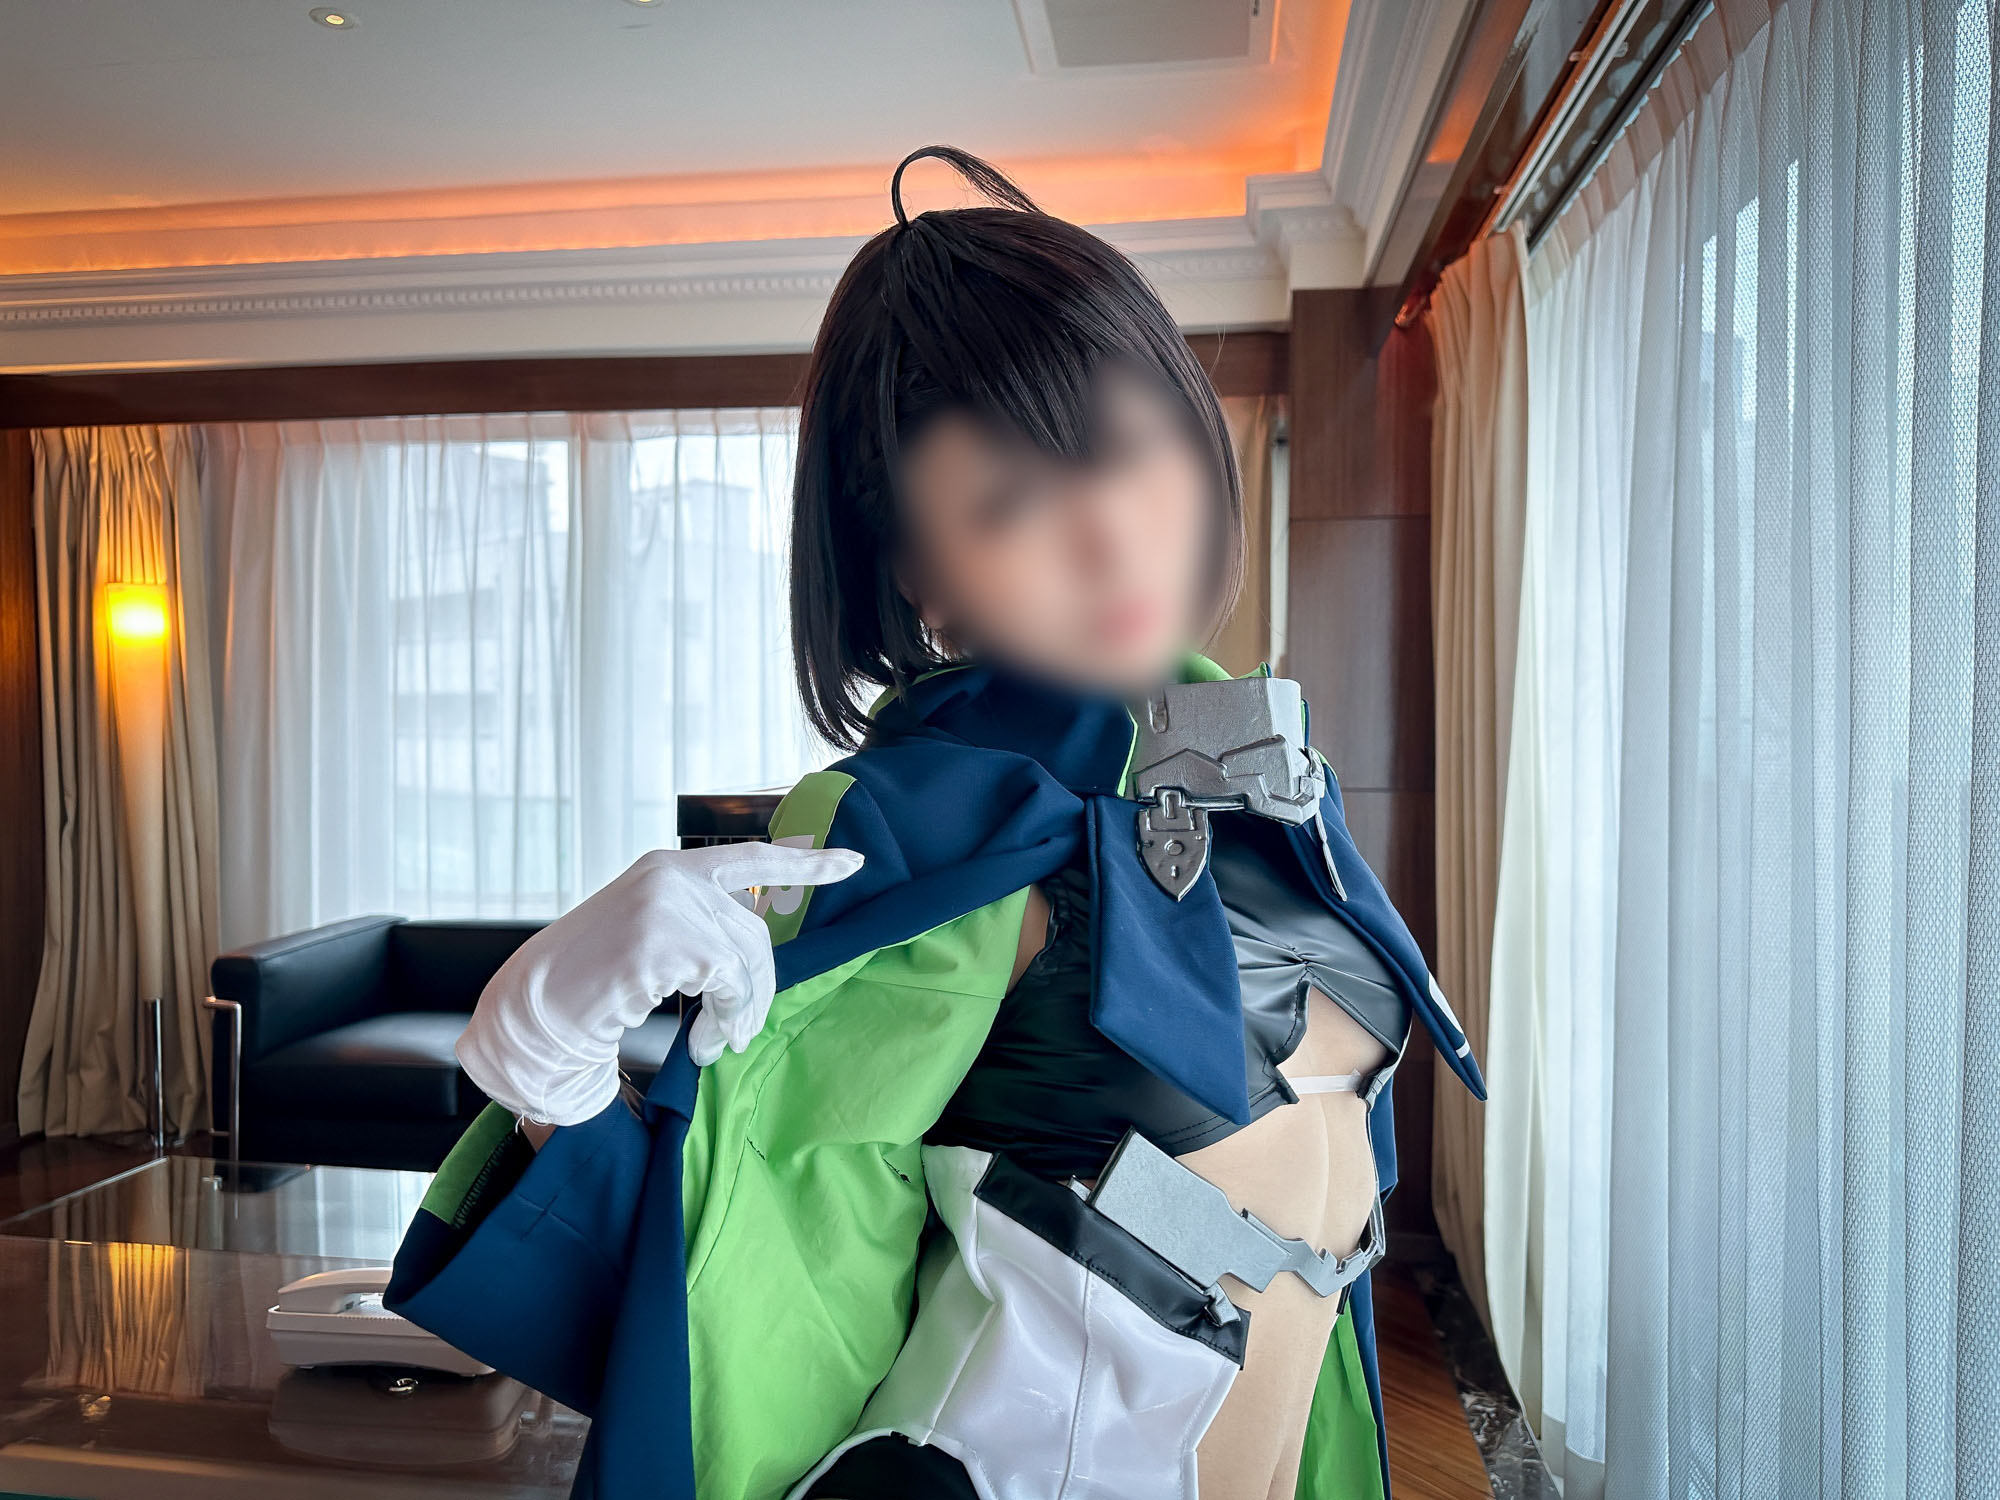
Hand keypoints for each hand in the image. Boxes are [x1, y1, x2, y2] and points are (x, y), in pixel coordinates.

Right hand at [454, 842, 863, 1125]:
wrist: (535, 1007)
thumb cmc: (592, 981)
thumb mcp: (649, 937)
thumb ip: (698, 930)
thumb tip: (756, 964)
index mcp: (669, 869)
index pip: (753, 857)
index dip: (807, 864)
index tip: (853, 862)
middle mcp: (670, 876)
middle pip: (756, 931)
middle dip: (759, 990)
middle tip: (741, 1034)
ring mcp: (666, 904)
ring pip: (745, 961)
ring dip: (741, 1013)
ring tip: (719, 1043)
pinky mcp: (663, 941)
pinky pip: (725, 984)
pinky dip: (724, 1020)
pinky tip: (703, 1043)